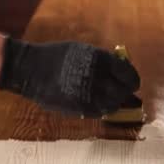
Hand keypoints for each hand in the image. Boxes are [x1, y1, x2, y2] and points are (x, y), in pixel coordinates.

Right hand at [0, 38, 141, 117]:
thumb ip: (103, 61)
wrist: (31, 69)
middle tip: (122, 92)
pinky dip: (102, 109)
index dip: (132, 79)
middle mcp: (98, 78)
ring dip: (114, 102)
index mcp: (100, 60)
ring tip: (109, 98)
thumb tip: (121, 70)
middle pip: (123, 92)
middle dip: (124, 92)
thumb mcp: (83, 51)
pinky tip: (97, 103)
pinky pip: (99, 112)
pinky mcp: (79, 109)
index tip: (131, 82)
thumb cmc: (57, 56)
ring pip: (112, 105)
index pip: (128, 74)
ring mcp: (88, 95)